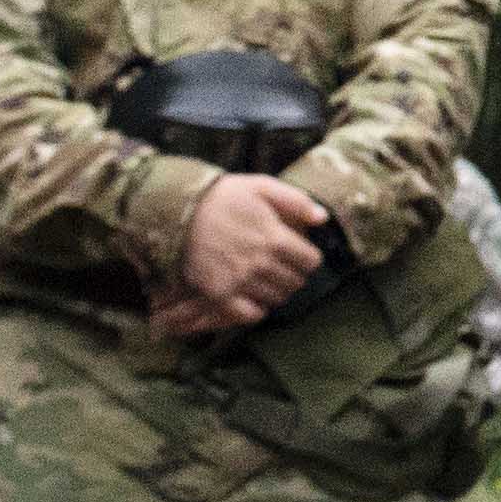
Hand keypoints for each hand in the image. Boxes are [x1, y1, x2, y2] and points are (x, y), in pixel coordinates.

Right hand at [160, 171, 338, 339]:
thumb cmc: (222, 197)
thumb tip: (323, 218)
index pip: (311, 261)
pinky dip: (256, 310)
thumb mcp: (261, 186)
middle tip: (284, 266)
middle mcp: (261, 264)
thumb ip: (296, 201)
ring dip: (277, 290)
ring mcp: (240, 281)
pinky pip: (249, 315)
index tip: (300, 254)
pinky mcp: (219, 295)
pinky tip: (254, 297)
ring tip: (268, 279)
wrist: (178, 212)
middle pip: (295, 282)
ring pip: (276, 298)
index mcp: (275, 238)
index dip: (308, 257)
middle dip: (295, 274)